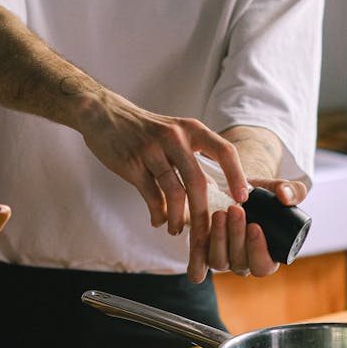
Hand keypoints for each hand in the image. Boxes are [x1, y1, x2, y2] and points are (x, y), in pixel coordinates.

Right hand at [76, 94, 249, 282]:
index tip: (242, 200)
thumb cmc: (144, 130)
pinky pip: (150, 195)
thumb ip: (192, 160)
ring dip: (177, 218)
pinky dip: (157, 213)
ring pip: (174, 192)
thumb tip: (213, 192)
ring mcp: (152, 150)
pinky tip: (158, 221)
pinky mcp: (132, 163)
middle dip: (203, 213)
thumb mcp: (174, 134)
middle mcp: (174, 137)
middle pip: (198, 181)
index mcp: (191, 129)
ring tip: (176, 231)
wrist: (104, 114)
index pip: (224, 151)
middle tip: (205, 233)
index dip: (237, 176)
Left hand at [206, 179, 307, 277]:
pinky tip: (207, 219)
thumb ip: (294, 191)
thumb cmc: (265, 196)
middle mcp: (245, 263)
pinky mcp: (206, 252)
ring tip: (220, 213)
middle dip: (237, 237)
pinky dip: (203, 240)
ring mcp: (225, 260)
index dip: (258, 250)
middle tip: (236, 210)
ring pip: (219, 261)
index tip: (255, 226)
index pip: (263, 266)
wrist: (239, 191)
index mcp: (268, 258)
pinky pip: (201, 254)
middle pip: (240, 263)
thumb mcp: (282, 190)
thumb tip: (285, 197)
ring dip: (219, 237)